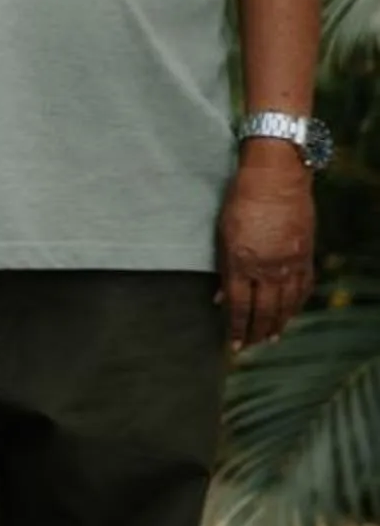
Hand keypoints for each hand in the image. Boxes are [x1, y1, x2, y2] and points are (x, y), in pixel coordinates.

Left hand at [217, 146, 314, 349]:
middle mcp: (268, 269)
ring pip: (286, 304)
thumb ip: (222, 267)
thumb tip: (219, 297)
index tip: (233, 345)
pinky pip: (303, 288)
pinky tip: (292, 313)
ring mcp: (290, 264)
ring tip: (271, 338)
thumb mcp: (221, 233)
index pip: (238, 307)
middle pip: (264, 311)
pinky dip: (297, 305)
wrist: (276, 178)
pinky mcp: (305, 256)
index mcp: (241, 264)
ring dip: (278, 324)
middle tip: (251, 347)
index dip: (235, 329)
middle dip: (256, 332)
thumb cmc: (240, 200)